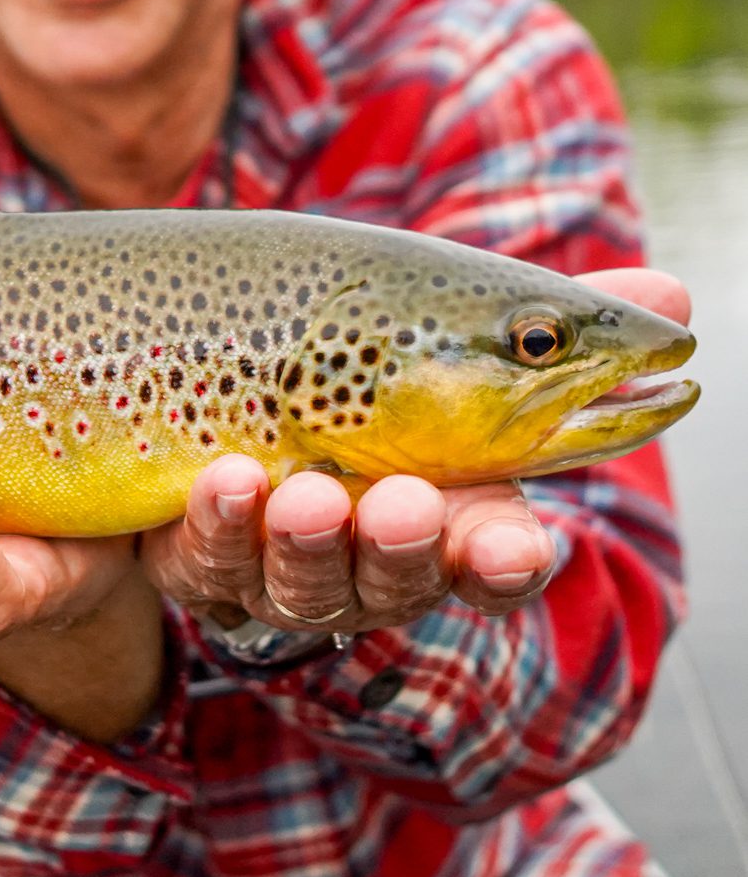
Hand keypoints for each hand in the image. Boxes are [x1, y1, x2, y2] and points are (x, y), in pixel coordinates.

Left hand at [141, 267, 690, 639]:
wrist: (206, 374)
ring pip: (303, 583)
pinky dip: (222, 520)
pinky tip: (230, 477)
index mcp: (449, 514)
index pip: (490, 555)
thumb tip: (678, 293)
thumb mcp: (453, 331)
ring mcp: (281, 564)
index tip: (513, 546)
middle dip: (406, 549)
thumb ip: (556, 319)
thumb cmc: (361, 361)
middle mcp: (368, 557)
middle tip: (404, 503)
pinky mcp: (198, 557)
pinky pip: (207, 559)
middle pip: (397, 579)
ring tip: (310, 490)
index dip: (502, 558)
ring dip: (311, 540)